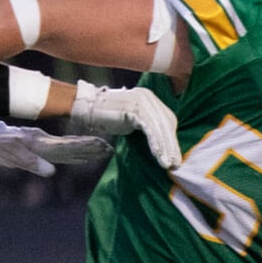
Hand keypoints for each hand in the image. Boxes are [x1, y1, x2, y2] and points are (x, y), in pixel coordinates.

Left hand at [0, 118, 113, 177]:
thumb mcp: (10, 156)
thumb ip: (31, 163)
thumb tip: (51, 172)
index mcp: (40, 143)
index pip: (68, 146)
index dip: (86, 147)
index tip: (103, 147)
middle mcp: (44, 141)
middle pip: (72, 144)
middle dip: (92, 147)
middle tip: (111, 149)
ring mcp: (43, 142)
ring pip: (69, 145)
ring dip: (86, 147)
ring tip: (103, 149)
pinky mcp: (39, 144)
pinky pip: (61, 148)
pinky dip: (74, 150)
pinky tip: (81, 153)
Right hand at [68, 81, 182, 168]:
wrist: (85, 108)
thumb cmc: (106, 117)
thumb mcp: (131, 120)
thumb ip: (146, 126)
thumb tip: (161, 144)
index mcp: (150, 99)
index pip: (167, 121)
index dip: (172, 140)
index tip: (175, 157)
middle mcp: (148, 97)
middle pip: (166, 124)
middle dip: (172, 146)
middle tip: (176, 165)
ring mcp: (142, 101)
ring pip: (159, 127)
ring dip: (165, 148)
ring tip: (168, 164)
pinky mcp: (135, 107)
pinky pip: (149, 128)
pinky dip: (155, 143)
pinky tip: (159, 156)